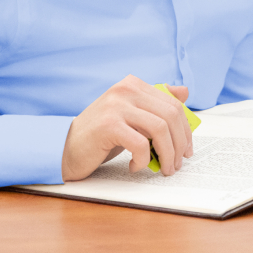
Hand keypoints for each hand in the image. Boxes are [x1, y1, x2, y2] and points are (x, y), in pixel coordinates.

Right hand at [61, 76, 193, 180]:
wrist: (65, 148)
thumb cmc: (102, 135)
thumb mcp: (131, 117)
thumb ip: (155, 104)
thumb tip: (184, 92)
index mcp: (133, 84)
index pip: (173, 104)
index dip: (185, 130)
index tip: (186, 149)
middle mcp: (125, 89)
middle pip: (170, 116)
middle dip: (179, 144)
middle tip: (177, 163)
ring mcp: (116, 106)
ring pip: (159, 129)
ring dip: (167, 154)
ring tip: (164, 168)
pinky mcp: (108, 125)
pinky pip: (140, 144)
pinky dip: (144, 160)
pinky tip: (136, 166)